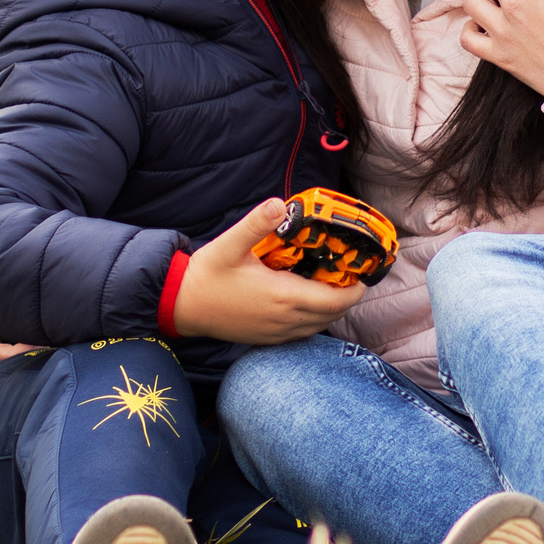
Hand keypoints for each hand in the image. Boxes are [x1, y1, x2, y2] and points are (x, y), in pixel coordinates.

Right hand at [172, 198, 368, 344]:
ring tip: (331, 287)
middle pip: (331, 315)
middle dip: (346, 298)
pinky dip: (312, 320)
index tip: (362, 275)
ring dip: (330, 310)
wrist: (181, 305)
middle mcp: (284, 320)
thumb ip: (256, 223)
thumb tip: (279, 204)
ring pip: (317, 327)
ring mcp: (275, 333)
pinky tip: (305, 302)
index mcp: (283, 296)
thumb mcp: (230, 244)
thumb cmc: (206, 275)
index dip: (354, 290)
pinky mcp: (265, 339)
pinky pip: (301, 334)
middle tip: (348, 276)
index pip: (334, 301)